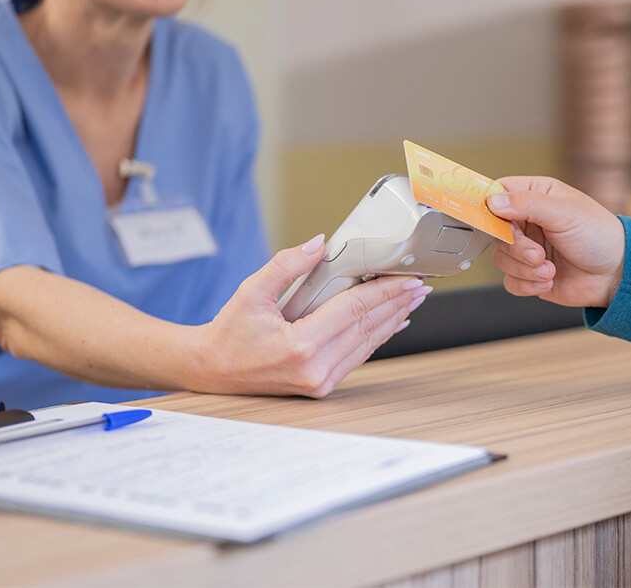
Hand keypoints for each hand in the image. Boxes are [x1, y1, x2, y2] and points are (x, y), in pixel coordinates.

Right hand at [195, 234, 430, 397]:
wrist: (211, 371)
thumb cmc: (229, 332)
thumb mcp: (251, 291)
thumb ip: (286, 265)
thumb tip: (319, 243)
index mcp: (299, 346)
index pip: (354, 311)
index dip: (384, 292)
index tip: (407, 278)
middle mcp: (314, 369)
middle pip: (368, 328)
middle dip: (397, 304)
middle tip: (419, 284)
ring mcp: (319, 382)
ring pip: (368, 344)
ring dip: (393, 319)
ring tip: (412, 300)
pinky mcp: (321, 386)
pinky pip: (357, 356)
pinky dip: (377, 337)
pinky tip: (392, 322)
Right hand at [486, 177, 624, 307]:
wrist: (617, 275)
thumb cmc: (599, 236)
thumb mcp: (563, 213)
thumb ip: (526, 203)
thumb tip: (493, 201)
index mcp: (535, 196)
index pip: (498, 194)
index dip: (490, 207)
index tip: (491, 221)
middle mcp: (528, 221)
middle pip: (496, 232)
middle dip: (516, 248)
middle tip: (537, 254)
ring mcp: (526, 249)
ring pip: (501, 259)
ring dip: (525, 269)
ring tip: (550, 269)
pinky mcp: (528, 274)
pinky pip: (510, 281)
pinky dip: (528, 284)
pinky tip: (549, 280)